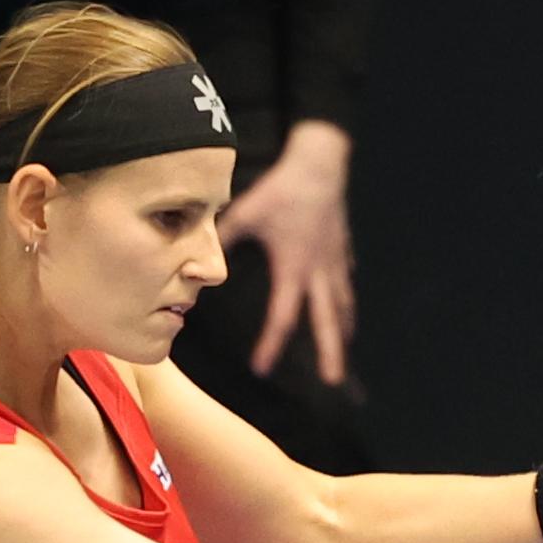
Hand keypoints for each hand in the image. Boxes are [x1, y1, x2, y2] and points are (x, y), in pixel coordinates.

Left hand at [219, 120, 355, 384]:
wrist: (320, 163)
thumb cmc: (282, 189)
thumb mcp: (247, 213)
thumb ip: (222, 238)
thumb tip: (197, 260)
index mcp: (294, 268)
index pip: (282, 317)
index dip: (270, 345)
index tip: (261, 368)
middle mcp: (318, 271)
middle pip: (326, 322)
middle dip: (330, 352)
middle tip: (333, 380)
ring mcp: (333, 261)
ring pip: (341, 304)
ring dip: (341, 330)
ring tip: (343, 350)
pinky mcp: (340, 248)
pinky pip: (344, 281)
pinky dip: (344, 299)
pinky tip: (344, 307)